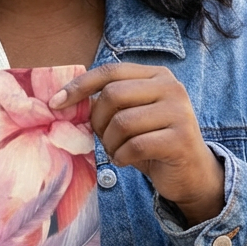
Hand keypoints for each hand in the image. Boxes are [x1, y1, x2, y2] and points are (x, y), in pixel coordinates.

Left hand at [49, 63, 224, 226]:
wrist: (191, 174)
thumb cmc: (153, 142)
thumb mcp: (131, 116)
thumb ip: (108, 103)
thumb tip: (63, 99)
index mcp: (157, 75)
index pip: (110, 72)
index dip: (79, 86)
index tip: (55, 103)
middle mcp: (171, 87)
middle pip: (113, 95)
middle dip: (98, 122)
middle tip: (103, 139)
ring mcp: (179, 112)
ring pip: (122, 122)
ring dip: (110, 143)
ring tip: (116, 151)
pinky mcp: (181, 139)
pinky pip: (134, 145)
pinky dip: (121, 157)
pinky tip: (126, 161)